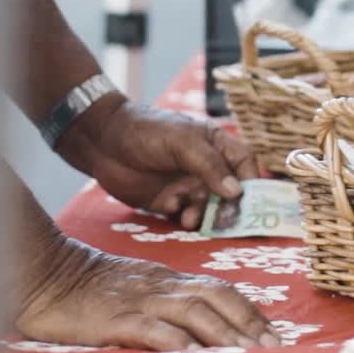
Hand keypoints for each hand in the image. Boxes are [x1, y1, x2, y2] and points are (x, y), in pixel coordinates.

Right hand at [16, 238, 278, 350]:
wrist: (48, 274)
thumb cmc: (94, 287)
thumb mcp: (141, 289)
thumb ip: (170, 304)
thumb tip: (205, 328)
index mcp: (173, 279)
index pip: (223, 291)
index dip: (251, 312)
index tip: (274, 334)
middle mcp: (165, 286)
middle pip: (218, 299)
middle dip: (250, 324)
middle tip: (275, 348)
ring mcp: (142, 300)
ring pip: (195, 313)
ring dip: (226, 334)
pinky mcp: (118, 317)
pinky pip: (154, 330)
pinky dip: (179, 343)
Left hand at [57, 97, 258, 228]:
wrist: (101, 142)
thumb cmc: (146, 131)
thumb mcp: (182, 142)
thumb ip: (210, 165)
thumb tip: (237, 192)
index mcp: (215, 144)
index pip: (244, 162)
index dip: (252, 180)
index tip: (251, 200)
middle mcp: (206, 167)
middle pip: (231, 191)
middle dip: (232, 207)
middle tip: (227, 221)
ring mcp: (188, 185)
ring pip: (210, 207)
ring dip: (207, 216)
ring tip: (192, 219)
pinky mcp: (169, 202)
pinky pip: (187, 216)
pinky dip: (186, 218)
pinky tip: (173, 211)